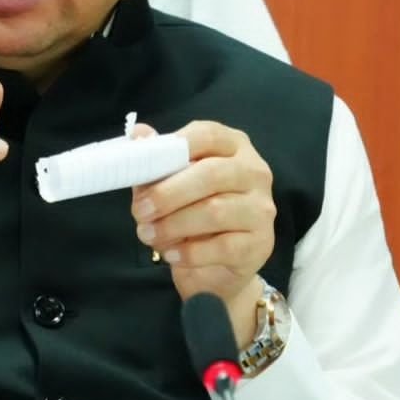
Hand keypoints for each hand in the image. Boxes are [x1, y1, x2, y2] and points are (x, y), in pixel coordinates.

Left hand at [130, 121, 274, 342]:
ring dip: (173, 225)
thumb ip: (156, 160)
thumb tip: (138, 134)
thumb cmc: (190, 212)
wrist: (214, 265)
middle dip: (167, 194)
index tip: (143, 165)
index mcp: (233, 146)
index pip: (208, 135)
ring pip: (215, 211)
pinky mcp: (260, 243)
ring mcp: (261, 208)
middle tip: (139, 211)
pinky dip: (190, 252)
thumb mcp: (169, 182)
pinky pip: (222, 246)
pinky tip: (171, 254)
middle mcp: (254, 172)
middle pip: (211, 174)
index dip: (175, 147)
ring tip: (148, 235)